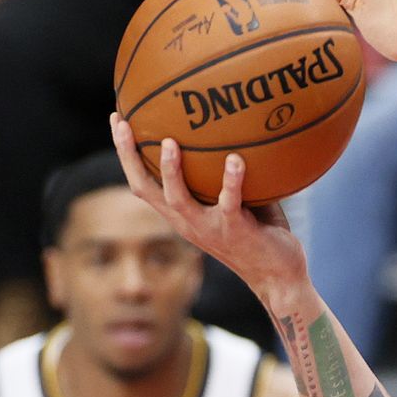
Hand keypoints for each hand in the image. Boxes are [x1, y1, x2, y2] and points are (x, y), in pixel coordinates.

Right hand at [108, 116, 310, 300]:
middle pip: (145, 188)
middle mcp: (187, 222)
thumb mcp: (236, 201)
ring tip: (171, 142)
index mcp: (182, 215)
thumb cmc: (260, 233)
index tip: (118, 119)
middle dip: (129, 156)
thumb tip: (235, 127)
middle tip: (123, 123)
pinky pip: (230, 203)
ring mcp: (209, 228)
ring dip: (171, 171)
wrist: (279, 277)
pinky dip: (232, 180)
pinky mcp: (235, 230)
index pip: (143, 184)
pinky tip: (235, 159)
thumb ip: (227, 173)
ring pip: (178, 199)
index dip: (126, 154)